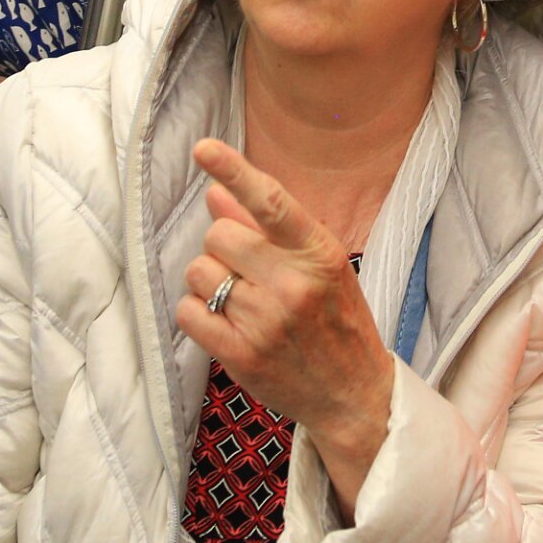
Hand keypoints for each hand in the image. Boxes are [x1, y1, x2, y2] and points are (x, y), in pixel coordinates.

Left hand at [177, 140, 397, 509]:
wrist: (354, 394)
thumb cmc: (336, 320)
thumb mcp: (320, 266)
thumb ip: (267, 229)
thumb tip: (215, 193)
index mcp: (320, 253)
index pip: (272, 201)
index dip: (234, 170)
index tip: (203, 149)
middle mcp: (294, 284)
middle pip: (218, 234)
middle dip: (223, 247)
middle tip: (247, 271)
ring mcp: (267, 322)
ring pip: (199, 272)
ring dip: (209, 281)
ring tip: (241, 300)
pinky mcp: (241, 356)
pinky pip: (188, 312)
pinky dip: (197, 313)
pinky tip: (224, 322)